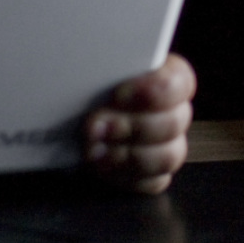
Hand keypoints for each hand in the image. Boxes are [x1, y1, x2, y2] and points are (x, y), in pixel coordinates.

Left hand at [83, 53, 194, 194]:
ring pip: (169, 156)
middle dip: (131, 126)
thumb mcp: (90, 67)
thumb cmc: (81, 86)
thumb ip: (103, 65)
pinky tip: (102, 164)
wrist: (63, 118)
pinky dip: (125, 176)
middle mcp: (170, 110)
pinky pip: (154, 181)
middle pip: (174, 123)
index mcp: (162, 75)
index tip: (119, 95)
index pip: (180, 81)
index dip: (154, 91)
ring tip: (94, 149)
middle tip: (96, 124)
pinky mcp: (153, 173)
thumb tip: (97, 61)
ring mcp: (166, 144)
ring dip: (128, 155)